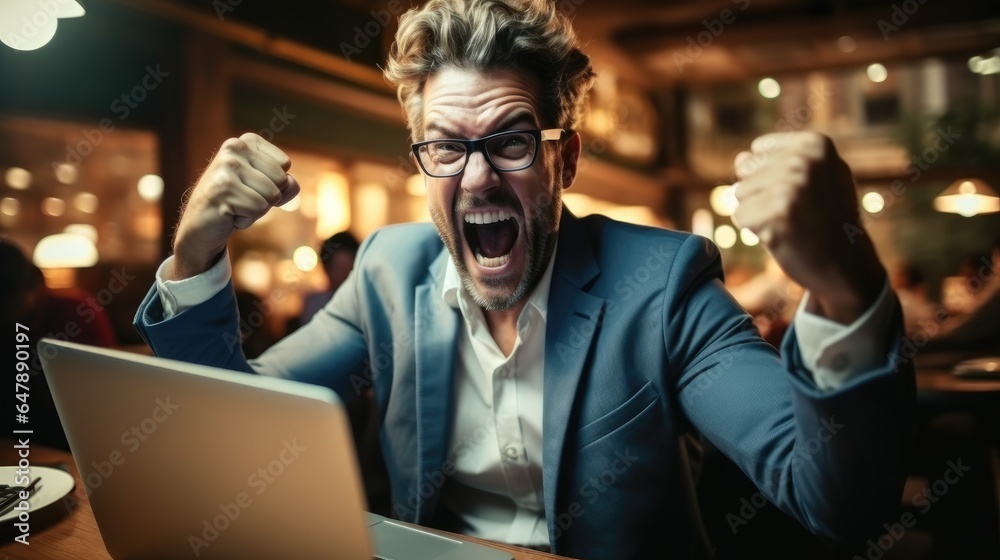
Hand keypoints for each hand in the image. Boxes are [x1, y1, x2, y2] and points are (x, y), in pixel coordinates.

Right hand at [171, 133, 299, 279]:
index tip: (251, 186)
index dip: (274, 184)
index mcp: (246, 141)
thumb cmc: (238, 204)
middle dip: (267, 197)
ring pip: (271, 195)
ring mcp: (226, 167)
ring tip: (235, 206)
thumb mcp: (266, 190)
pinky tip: (229, 214)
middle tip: (242, 198)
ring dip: (257, 209)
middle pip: (281, 179)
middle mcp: (234, 148)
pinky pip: (258, 209)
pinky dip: (246, 219)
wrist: (202, 226)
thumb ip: (286, 184)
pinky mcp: (222, 188)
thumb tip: (291, 183)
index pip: (284, 164)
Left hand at [732, 132, 884, 323]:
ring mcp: (792, 186)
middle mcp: (804, 159)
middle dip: (761, 196)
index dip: (769, 178)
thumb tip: (740, 159)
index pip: (755, 152)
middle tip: (797, 212)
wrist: (848, 266)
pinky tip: (784, 236)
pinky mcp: (777, 214)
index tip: (803, 195)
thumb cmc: (826, 221)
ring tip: (792, 223)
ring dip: (759, 214)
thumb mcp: (814, 179)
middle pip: (744, 172)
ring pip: (739, 194)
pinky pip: (740, 217)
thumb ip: (776, 162)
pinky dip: (755, 231)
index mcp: (815, 143)